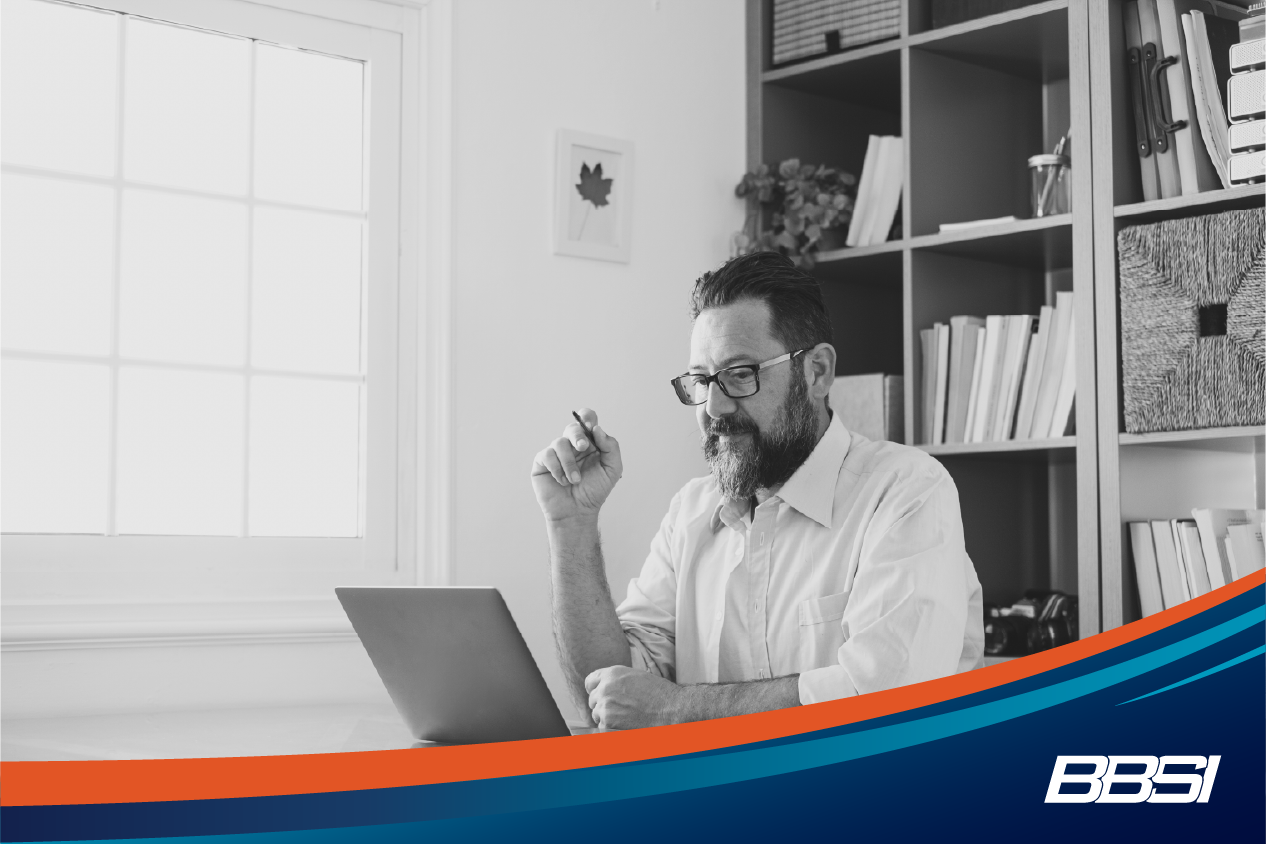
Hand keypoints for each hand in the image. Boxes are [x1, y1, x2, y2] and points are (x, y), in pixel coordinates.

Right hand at [531, 407, 622, 522]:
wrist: (578, 512)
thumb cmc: (595, 491)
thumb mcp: (612, 469)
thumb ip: (611, 447)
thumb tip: (597, 429)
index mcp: (589, 443)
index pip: (587, 420)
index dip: (587, 417)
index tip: (590, 426)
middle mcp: (572, 446)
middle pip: (572, 427)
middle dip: (577, 435)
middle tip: (583, 448)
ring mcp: (556, 453)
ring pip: (559, 443)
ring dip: (569, 462)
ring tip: (574, 480)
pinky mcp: (542, 462)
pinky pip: (547, 455)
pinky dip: (557, 468)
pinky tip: (562, 481)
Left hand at [584, 665, 680, 729]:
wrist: (671, 709)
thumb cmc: (659, 693)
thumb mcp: (635, 676)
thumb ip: (616, 680)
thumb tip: (604, 688)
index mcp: (612, 674)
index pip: (590, 682)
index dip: (595, 690)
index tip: (601, 696)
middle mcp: (605, 688)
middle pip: (593, 700)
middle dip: (603, 705)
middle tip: (619, 710)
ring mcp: (605, 706)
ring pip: (597, 715)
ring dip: (607, 718)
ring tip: (625, 718)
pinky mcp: (608, 723)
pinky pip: (602, 727)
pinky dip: (611, 729)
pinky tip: (626, 725)